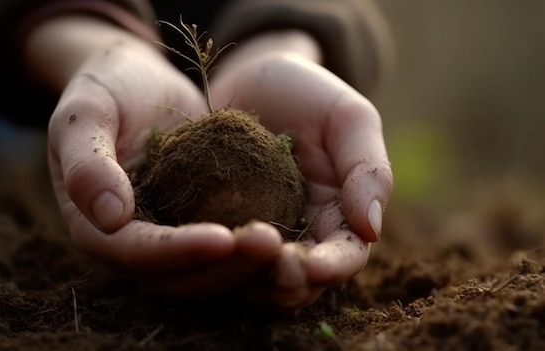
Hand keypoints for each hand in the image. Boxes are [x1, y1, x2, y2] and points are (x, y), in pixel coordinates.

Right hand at [24, 15, 287, 297]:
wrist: (135, 82)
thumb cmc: (104, 91)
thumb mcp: (84, 114)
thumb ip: (87, 161)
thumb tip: (109, 217)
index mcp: (97, 228)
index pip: (137, 253)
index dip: (178, 252)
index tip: (222, 240)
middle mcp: (134, 244)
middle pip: (181, 277)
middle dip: (226, 266)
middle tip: (270, 243)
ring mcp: (171, 238)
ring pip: (211, 271)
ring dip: (248, 266)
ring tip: (287, 244)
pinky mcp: (201, 223)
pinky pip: (230, 247)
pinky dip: (256, 248)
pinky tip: (291, 233)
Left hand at [210, 30, 392, 307]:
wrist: (251, 77)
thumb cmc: (308, 93)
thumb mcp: (348, 117)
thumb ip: (368, 168)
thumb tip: (373, 229)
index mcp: (339, 215)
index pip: (344, 255)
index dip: (332, 267)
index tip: (313, 266)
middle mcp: (299, 233)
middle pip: (300, 278)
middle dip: (288, 281)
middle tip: (271, 268)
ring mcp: (257, 232)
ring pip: (256, 276)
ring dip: (249, 280)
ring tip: (235, 263)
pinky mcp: (219, 225)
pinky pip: (217, 253)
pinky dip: (213, 258)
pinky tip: (199, 250)